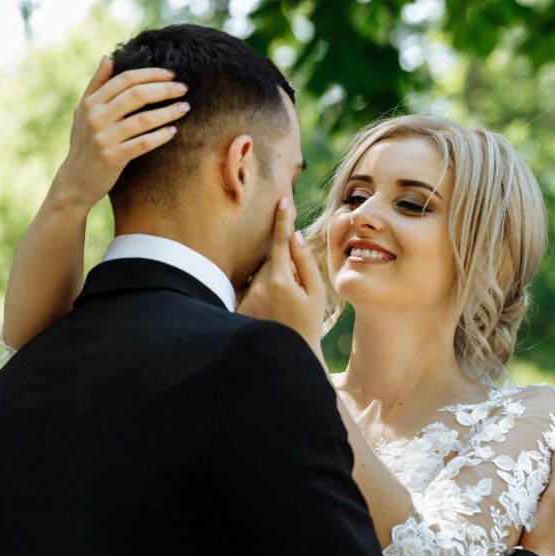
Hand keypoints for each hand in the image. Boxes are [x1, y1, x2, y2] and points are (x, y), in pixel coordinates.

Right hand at [50, 58, 189, 210]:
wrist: (75, 179)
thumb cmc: (84, 142)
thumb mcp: (84, 111)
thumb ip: (96, 84)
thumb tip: (108, 57)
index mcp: (90, 103)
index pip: (124, 80)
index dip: (150, 74)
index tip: (171, 74)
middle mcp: (95, 117)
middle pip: (136, 95)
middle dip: (164, 89)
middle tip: (184, 88)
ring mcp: (104, 137)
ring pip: (143, 119)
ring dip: (168, 112)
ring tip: (185, 108)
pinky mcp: (113, 157)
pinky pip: (143, 143)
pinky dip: (160, 136)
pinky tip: (174, 131)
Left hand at [237, 197, 326, 359]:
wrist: (286, 355)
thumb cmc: (308, 324)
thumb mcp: (316, 294)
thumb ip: (305, 263)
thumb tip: (296, 237)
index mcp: (281, 279)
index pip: (281, 241)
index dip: (283, 219)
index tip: (284, 200)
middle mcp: (259, 284)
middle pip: (272, 260)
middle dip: (285, 268)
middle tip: (297, 294)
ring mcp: (246, 295)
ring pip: (262, 274)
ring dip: (274, 283)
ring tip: (284, 309)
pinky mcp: (238, 305)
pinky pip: (252, 289)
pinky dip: (263, 295)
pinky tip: (271, 314)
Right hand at [519, 438, 554, 555]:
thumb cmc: (548, 536)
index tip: (554, 465)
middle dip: (552, 495)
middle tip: (534, 483)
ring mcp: (553, 549)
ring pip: (548, 525)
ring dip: (537, 513)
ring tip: (520, 502)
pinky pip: (534, 538)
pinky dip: (526, 529)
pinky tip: (513, 527)